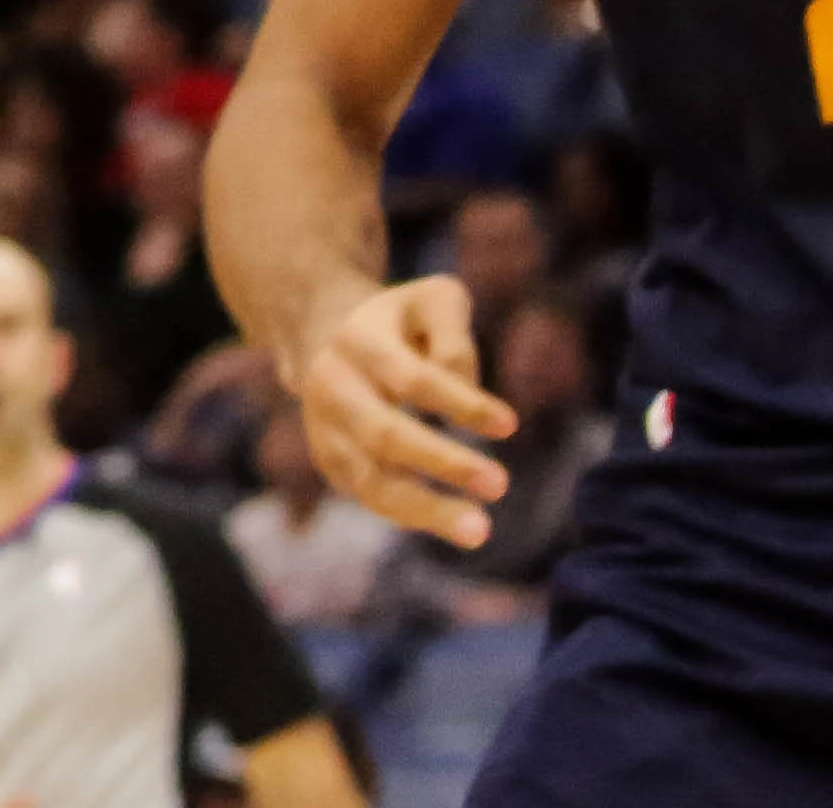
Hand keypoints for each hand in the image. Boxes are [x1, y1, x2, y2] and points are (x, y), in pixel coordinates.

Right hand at [293, 275, 513, 548]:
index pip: (411, 378)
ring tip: (479, 531)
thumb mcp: (432, 300)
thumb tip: (466, 389)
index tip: (510, 425)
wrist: (322, 335)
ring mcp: (324, 430)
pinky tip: (454, 523)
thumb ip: (454, 335)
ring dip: (426, 510)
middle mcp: (332, 387)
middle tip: (500, 484)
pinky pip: (372, 498)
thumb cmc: (399, 321)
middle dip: (444, 462)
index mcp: (358, 341)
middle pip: (385, 434)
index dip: (461, 402)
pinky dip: (413, 514)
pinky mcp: (331, 462)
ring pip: (370, 481)